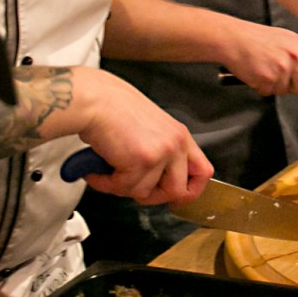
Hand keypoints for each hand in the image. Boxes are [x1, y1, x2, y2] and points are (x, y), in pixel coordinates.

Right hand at [68, 68, 213, 205]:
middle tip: (131, 186)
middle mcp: (175, 144)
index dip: (190, 191)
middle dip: (151, 196)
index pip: (203, 172)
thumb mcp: (149, 127)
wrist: (94, 99)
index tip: (176, 198)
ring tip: (106, 171)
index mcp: (179, 135)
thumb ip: (158, 151)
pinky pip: (123, 188)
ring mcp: (161, 153)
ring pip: (145, 193)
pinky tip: (97, 170)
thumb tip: (155, 180)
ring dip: (121, 187)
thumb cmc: (113, 107)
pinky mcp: (141, 161)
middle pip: (177, 191)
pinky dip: (105, 183)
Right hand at [218, 19, 297, 94]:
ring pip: (286, 91)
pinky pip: (269, 92)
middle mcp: (295, 55)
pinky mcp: (268, 77)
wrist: (232, 38)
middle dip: (294, 87)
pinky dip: (262, 87)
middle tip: (281, 79)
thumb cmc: (255, 38)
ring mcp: (282, 67)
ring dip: (275, 86)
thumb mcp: (285, 38)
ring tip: (264, 70)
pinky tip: (256, 73)